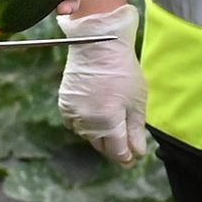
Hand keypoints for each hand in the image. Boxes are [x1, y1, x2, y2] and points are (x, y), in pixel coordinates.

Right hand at [55, 6, 145, 163]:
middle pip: (102, 147)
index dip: (126, 157)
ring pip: (88, 136)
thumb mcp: (137, 101)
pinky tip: (95, 111)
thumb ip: (135, 130)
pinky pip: (75, 124)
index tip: (133, 157)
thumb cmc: (122, 70)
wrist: (97, 44)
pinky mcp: (64, 105)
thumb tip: (137, 153)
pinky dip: (85, 123)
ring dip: (100, 134)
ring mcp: (74, 114)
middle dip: (114, 146)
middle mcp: (88, 122)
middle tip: (124, 139)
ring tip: (110, 117)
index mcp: (109, 121)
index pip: (117, 152)